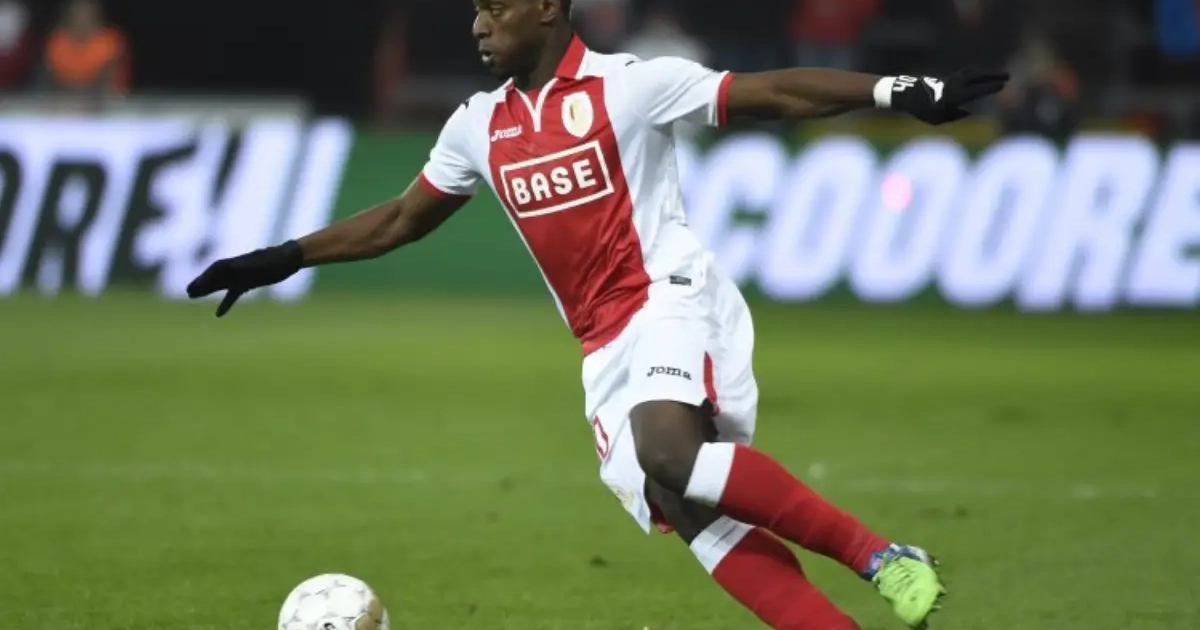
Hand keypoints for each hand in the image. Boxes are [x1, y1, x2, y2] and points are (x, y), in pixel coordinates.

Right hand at [186, 241, 303, 316]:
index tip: (195, 286)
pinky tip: (218, 314)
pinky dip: (226, 303)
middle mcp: (235, 269)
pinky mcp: (247, 283)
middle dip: (202, 283)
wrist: (288, 258)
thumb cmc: (276, 259)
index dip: (206, 277)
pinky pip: (233, 293)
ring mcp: (240, 276)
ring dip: (208, 291)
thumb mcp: (262, 262)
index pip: (217, 269)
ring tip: (192, 296)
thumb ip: (247, 264)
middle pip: (215, 277)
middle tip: (188, 292)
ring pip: (220, 284)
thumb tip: (233, 265)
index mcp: (237, 262)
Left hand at [885, 67, 1009, 124]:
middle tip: (1008, 76)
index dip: (989, 88)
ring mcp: (951, 80)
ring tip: (999, 75)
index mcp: (952, 97)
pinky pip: (966, 74)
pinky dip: (977, 74)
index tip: (1001, 86)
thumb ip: (955, 116)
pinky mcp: (948, 78)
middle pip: (976, 77)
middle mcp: (953, 85)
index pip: (975, 91)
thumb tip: (969, 112)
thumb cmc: (922, 110)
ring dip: (986, 73)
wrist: (907, 95)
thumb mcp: (938, 119)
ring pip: (972, 73)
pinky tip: (984, 76)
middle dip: (993, 76)